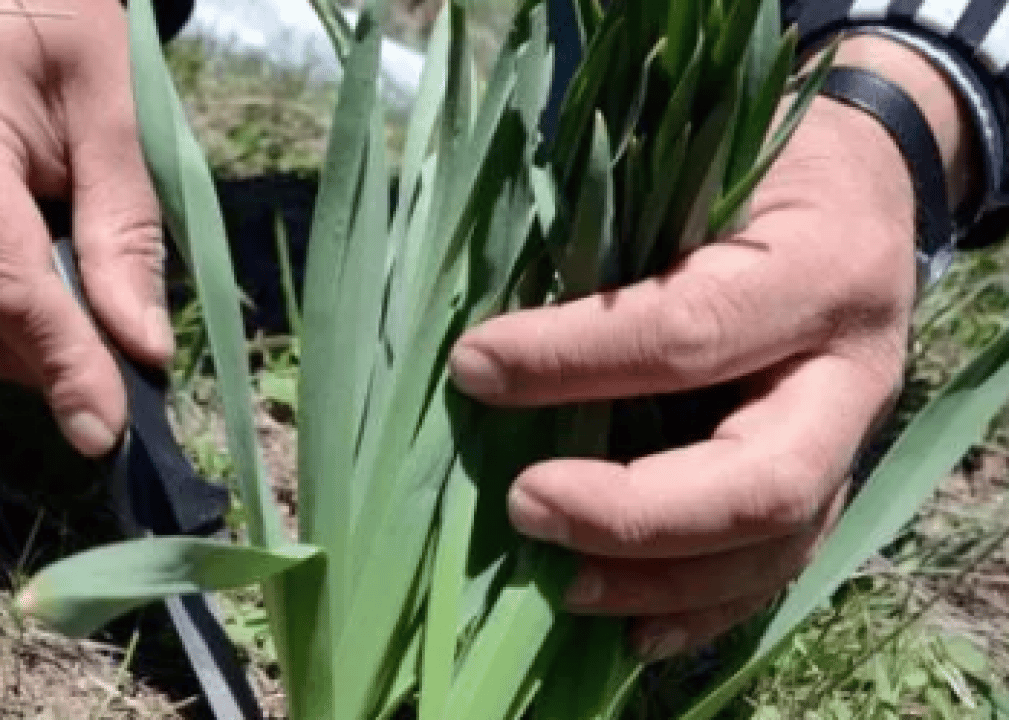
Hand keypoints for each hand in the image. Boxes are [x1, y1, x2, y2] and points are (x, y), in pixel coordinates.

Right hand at [0, 0, 171, 455]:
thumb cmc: (55, 14)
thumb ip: (125, 233)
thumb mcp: (113, 112)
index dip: (58, 363)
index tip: (105, 431)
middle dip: (51, 363)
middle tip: (131, 378)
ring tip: (99, 328)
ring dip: (29, 346)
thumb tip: (140, 350)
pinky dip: (3, 314)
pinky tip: (54, 290)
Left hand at [447, 28, 983, 658]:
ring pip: (774, 545)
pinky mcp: (830, 474)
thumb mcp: (696, 160)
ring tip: (563, 587)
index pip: (689, 333)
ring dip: (661, 582)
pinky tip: (631, 629)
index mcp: (819, 266)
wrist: (860, 181)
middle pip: (762, 481)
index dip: (572, 360)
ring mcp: (852, 434)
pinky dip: (702, 607)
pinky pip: (779, 564)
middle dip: (634, 513)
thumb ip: (614, 231)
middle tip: (526, 507)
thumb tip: (486, 328)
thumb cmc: (759, 157)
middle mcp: (853, 368)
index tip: (474, 365)